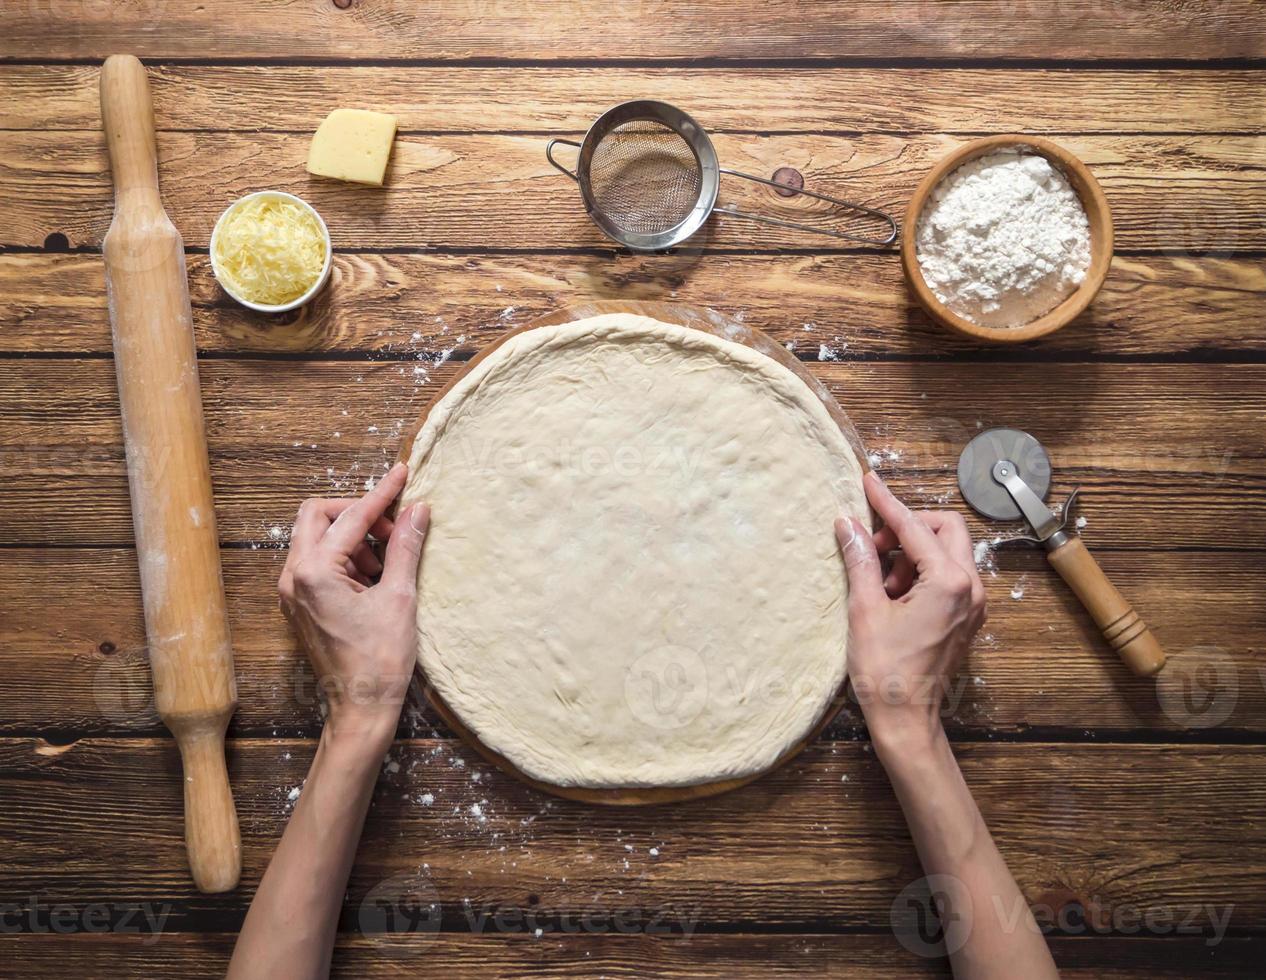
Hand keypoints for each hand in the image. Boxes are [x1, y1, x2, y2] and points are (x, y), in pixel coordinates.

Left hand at [278, 462, 429, 749]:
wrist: (360, 708)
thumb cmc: (379, 660)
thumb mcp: (399, 597)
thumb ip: (404, 547)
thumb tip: (417, 510)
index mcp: (315, 572)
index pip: (350, 517)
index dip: (382, 494)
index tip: (402, 473)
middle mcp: (293, 577)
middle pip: (319, 516)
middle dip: (358, 513)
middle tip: (393, 527)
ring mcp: (291, 591)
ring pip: (316, 537)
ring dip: (353, 537)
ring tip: (386, 563)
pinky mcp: (299, 604)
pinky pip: (317, 561)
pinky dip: (345, 558)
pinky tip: (373, 578)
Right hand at [836, 472, 985, 746]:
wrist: (906, 719)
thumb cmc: (884, 671)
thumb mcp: (864, 609)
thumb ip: (859, 560)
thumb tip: (846, 524)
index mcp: (949, 582)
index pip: (914, 526)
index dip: (886, 503)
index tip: (868, 482)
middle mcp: (971, 587)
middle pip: (944, 528)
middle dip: (906, 528)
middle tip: (871, 546)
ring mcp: (974, 603)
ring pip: (947, 551)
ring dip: (911, 552)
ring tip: (879, 582)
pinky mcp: (967, 616)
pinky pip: (949, 576)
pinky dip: (921, 572)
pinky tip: (893, 594)